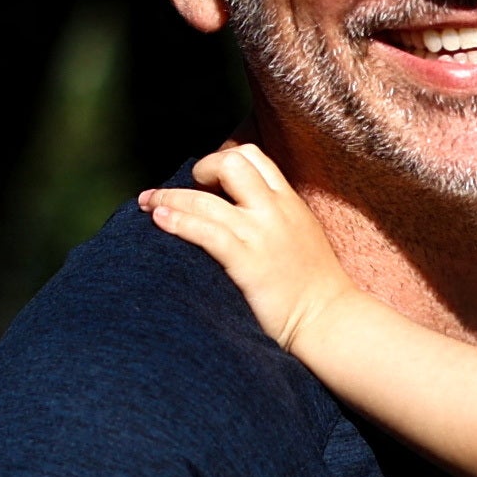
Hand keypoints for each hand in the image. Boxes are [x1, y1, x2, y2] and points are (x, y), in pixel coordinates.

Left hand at [137, 142, 364, 352]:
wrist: (328, 319)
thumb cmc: (315, 286)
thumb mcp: (302, 234)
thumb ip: (277, 216)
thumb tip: (242, 210)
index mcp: (289, 202)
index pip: (254, 156)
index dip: (225, 159)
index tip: (210, 178)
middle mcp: (275, 210)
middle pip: (232, 162)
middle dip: (202, 169)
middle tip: (188, 188)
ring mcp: (260, 234)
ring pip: (207, 200)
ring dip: (170, 198)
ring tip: (148, 204)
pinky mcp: (246, 261)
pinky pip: (205, 231)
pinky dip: (177, 221)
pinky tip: (160, 221)